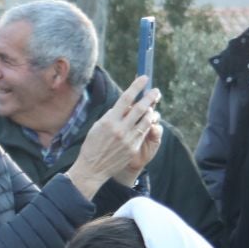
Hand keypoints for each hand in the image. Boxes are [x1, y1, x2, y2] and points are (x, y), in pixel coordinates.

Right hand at [67, 77, 158, 195]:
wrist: (92, 169)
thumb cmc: (92, 146)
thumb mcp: (97, 127)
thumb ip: (111, 115)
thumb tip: (124, 105)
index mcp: (109, 121)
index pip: (126, 98)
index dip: (137, 86)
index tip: (144, 78)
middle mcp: (120, 128)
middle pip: (140, 108)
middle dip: (150, 97)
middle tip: (156, 91)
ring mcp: (128, 139)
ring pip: (146, 120)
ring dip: (150, 112)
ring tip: (151, 108)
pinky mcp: (133, 148)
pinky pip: (143, 132)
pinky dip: (146, 125)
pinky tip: (146, 122)